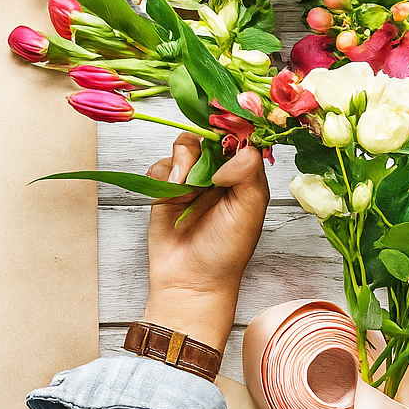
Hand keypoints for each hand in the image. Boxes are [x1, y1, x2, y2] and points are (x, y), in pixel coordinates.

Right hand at [143, 133, 269, 352]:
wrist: (191, 279)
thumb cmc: (226, 251)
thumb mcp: (249, 212)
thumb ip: (249, 175)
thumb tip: (236, 150)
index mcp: (245, 177)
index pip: (241, 140)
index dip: (234, 130)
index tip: (226, 129)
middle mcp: (218, 174)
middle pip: (209, 137)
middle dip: (204, 143)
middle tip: (204, 161)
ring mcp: (190, 180)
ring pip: (183, 147)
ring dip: (183, 159)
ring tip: (186, 184)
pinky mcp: (164, 189)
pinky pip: (160, 165)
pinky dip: (163, 172)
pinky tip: (172, 191)